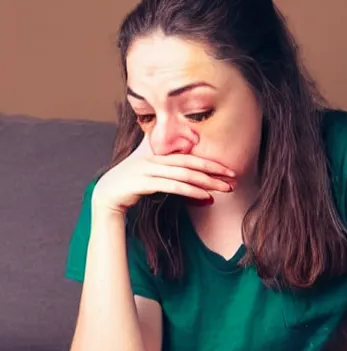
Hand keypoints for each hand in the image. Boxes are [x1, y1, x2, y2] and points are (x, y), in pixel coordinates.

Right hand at [92, 135, 235, 213]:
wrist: (107, 195)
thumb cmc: (132, 182)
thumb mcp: (150, 168)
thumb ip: (167, 163)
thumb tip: (187, 166)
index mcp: (158, 153)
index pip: (190, 156)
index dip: (210, 162)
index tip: (229, 170)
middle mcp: (154, 158)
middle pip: (190, 163)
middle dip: (214, 171)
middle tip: (234, 178)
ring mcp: (148, 169)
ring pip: (184, 175)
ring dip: (207, 182)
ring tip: (226, 189)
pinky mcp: (143, 182)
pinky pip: (172, 186)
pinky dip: (191, 191)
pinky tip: (206, 197)